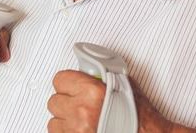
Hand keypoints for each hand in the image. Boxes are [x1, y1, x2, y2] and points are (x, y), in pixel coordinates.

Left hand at [47, 70, 191, 132]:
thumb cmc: (141, 117)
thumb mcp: (124, 85)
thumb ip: (102, 75)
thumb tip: (86, 68)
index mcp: (91, 92)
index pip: (60, 79)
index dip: (68, 83)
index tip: (72, 86)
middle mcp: (81, 111)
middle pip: (54, 101)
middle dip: (66, 102)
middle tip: (79, 105)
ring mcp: (76, 131)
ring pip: (54, 121)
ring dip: (65, 120)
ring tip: (82, 121)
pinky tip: (81, 130)